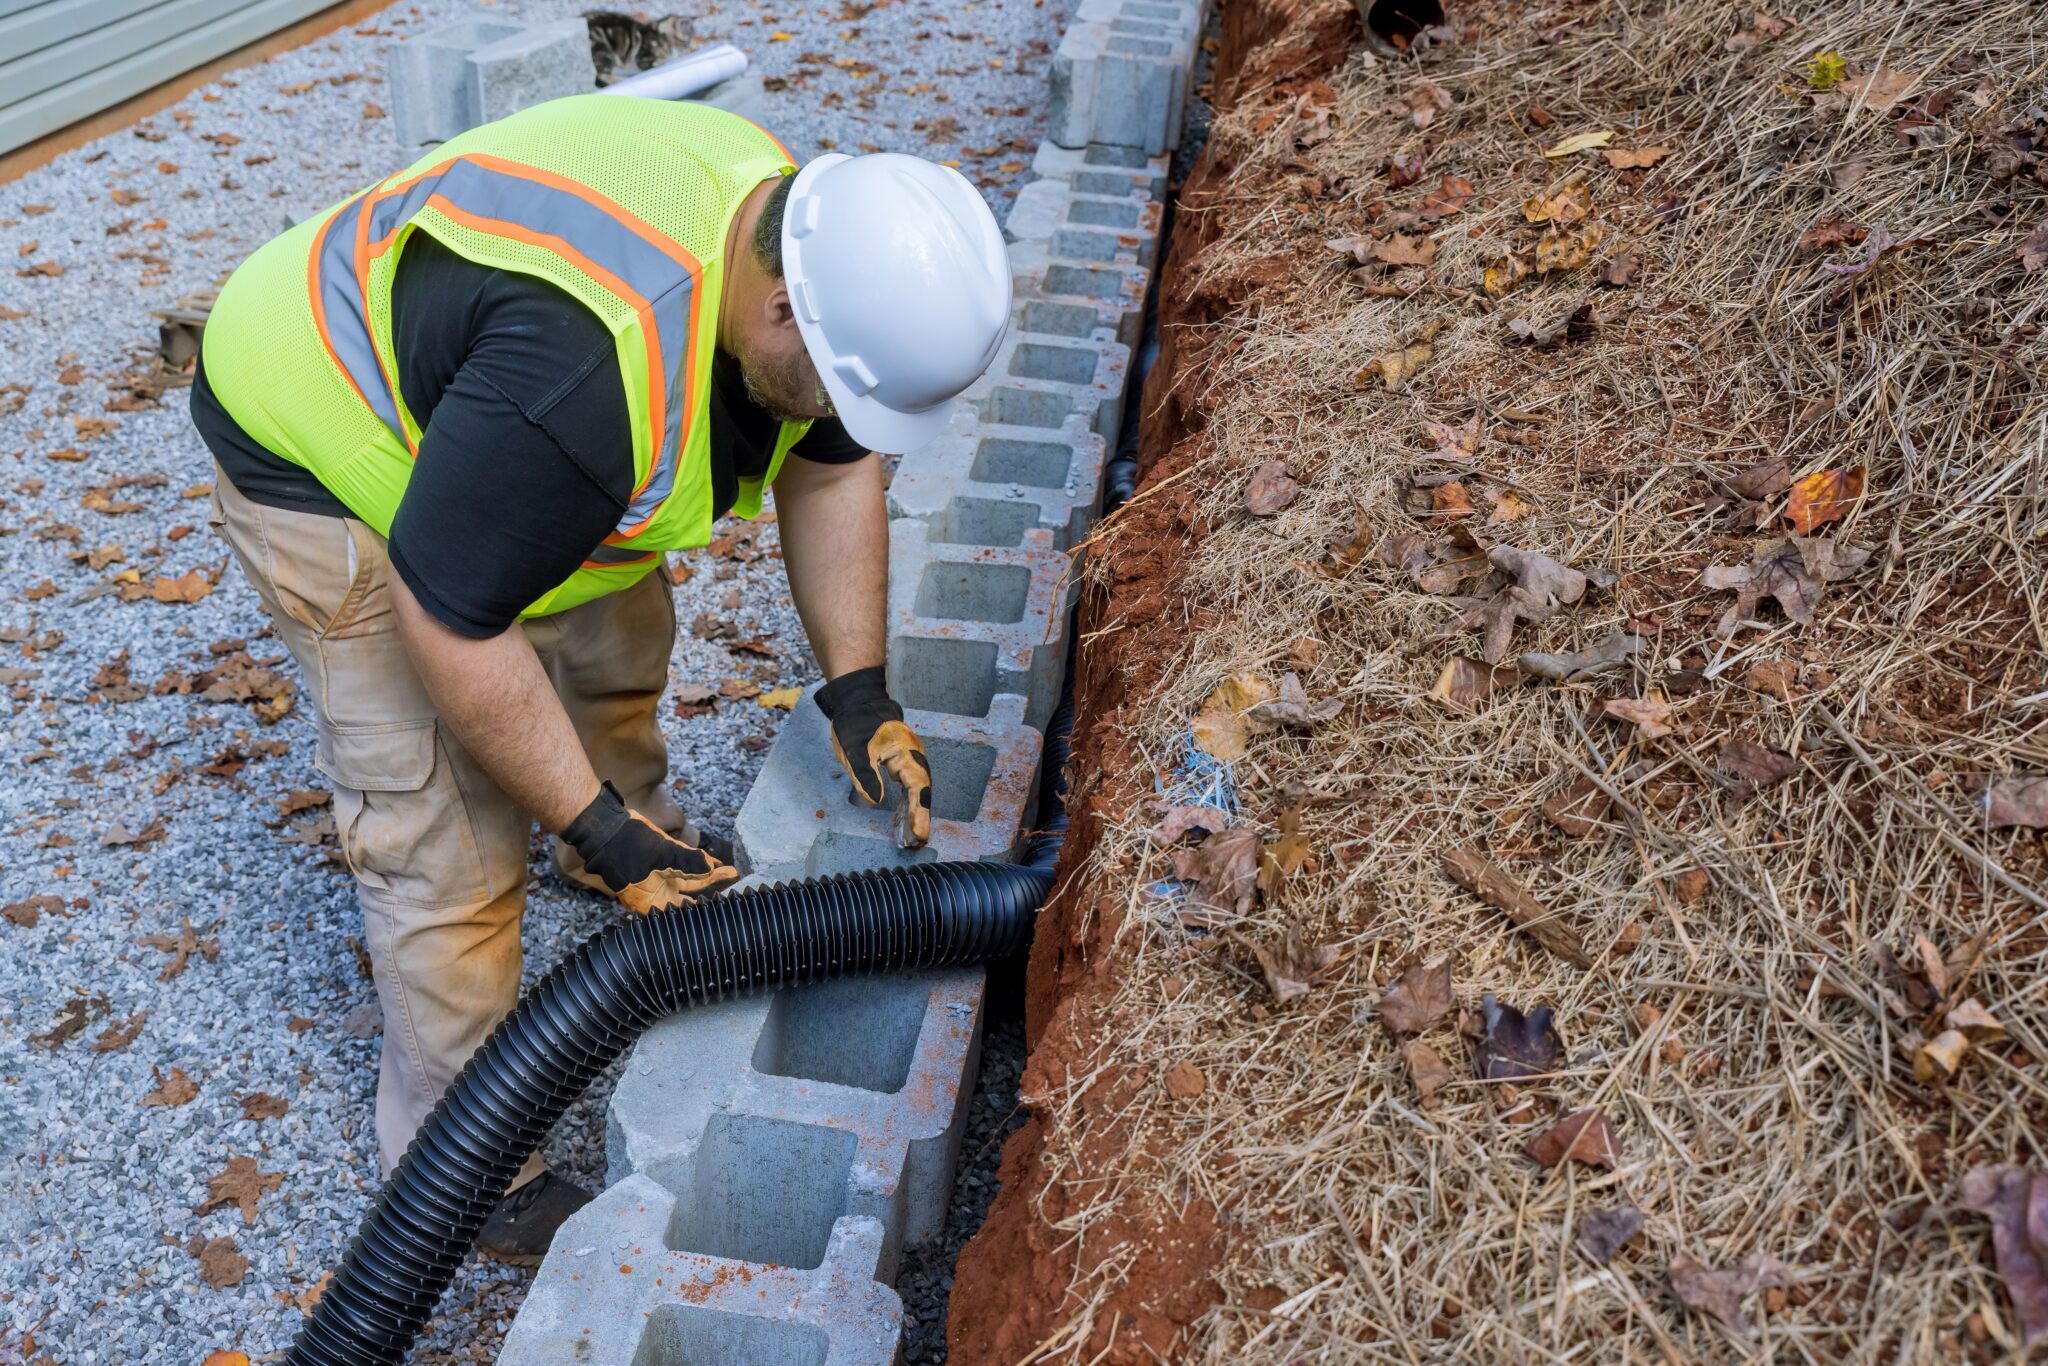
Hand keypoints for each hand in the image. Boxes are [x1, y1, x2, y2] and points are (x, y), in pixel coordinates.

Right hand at [563, 781, 738, 913]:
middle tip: (732, 878)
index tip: (725, 899)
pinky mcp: (659, 861)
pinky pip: (682, 865)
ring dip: (707, 873)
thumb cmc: (628, 847)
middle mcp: (657, 893)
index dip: (706, 905)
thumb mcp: (662, 856)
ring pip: (688, 879)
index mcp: (653, 902)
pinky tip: (711, 861)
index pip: (686, 909)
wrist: (606, 829)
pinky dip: (697, 863)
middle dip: (712, 885)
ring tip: (727, 870)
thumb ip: (688, 863)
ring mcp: (658, 877)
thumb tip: (710, 869)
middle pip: (690, 893)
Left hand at [815, 666, 932, 848]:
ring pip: (915, 794)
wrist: (859, 701)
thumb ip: (866, 776)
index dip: (919, 812)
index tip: (919, 833)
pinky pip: (906, 790)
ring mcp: (908, 763)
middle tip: (917, 845)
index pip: (917, 788)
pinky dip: (905, 807)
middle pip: (921, 794)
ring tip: (911, 842)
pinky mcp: (900, 766)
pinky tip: (901, 825)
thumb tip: (876, 801)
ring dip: (914, 817)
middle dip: (920, 820)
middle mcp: (913, 760)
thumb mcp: (855, 750)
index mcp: (906, 755)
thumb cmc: (857, 723)